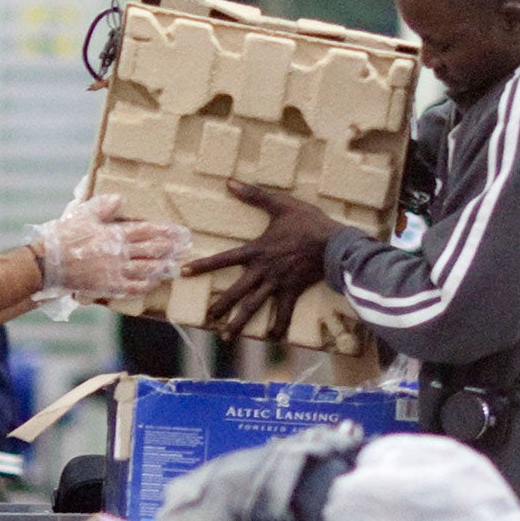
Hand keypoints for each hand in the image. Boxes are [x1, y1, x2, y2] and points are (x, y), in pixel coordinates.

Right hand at [29, 193, 190, 298]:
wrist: (51, 262)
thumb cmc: (65, 236)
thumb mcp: (83, 215)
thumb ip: (103, 206)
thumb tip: (119, 198)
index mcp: (115, 233)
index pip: (146, 231)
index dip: (165, 231)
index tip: (179, 231)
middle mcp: (120, 252)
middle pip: (152, 250)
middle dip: (171, 248)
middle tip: (186, 247)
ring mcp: (116, 270)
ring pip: (146, 269)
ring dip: (163, 267)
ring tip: (176, 265)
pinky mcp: (109, 285)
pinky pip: (133, 287)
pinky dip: (146, 285)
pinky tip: (154, 282)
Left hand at [179, 180, 341, 341]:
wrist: (334, 243)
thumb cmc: (308, 222)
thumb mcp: (280, 204)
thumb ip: (254, 195)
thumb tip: (229, 182)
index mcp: (257, 251)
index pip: (224, 259)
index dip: (204, 266)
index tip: (185, 273)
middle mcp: (263, 271)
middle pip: (236, 291)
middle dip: (220, 305)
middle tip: (206, 319)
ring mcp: (278, 284)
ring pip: (254, 307)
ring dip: (239, 322)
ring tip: (226, 336)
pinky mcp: (293, 291)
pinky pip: (283, 313)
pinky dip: (278, 327)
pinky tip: (272, 338)